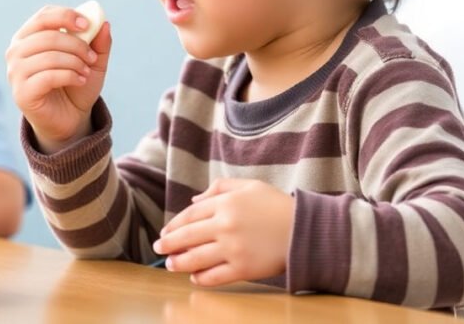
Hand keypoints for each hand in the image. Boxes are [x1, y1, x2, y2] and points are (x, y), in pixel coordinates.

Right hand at [6, 5, 111, 152]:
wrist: (70, 118)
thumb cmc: (76, 84)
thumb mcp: (93, 61)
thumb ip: (98, 41)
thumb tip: (103, 22)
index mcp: (28, 36)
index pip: (44, 16)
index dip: (66, 16)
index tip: (87, 25)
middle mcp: (16, 51)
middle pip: (47, 35)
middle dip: (76, 44)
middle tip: (92, 56)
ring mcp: (15, 72)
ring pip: (49, 56)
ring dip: (75, 62)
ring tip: (86, 72)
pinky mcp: (21, 92)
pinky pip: (48, 76)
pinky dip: (70, 76)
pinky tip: (79, 80)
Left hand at [153, 178, 294, 286]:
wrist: (305, 230)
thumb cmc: (276, 205)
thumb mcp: (249, 186)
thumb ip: (219, 188)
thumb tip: (194, 200)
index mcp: (225, 203)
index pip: (190, 215)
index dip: (174, 225)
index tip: (165, 231)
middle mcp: (225, 226)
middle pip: (187, 237)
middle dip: (169, 244)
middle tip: (158, 249)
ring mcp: (233, 249)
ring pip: (196, 258)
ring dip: (179, 263)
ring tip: (170, 265)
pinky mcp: (243, 269)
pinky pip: (215, 276)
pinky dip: (201, 278)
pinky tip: (194, 277)